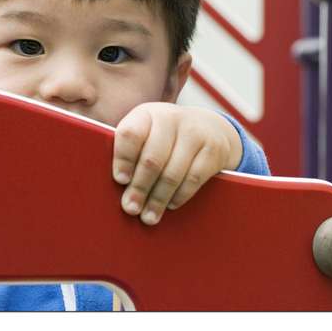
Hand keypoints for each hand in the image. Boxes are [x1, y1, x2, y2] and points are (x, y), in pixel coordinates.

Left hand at [112, 102, 242, 225]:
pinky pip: (193, 178)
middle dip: (140, 187)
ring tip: (149, 216)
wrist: (209, 127)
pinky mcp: (213, 148)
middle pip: (152, 158)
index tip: (120, 180)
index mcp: (146, 114)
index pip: (131, 134)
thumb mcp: (147, 134)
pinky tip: (170, 205)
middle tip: (131, 208)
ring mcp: (194, 132)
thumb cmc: (165, 138)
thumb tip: (119, 186)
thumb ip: (131, 152)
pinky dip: (180, 195)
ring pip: (172, 172)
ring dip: (158, 199)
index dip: (124, 158)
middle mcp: (170, 118)